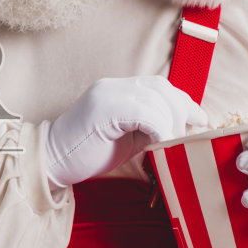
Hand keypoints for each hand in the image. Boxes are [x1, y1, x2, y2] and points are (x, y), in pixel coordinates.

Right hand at [44, 76, 207, 190]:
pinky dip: (159, 128)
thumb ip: (148, 129)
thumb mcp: (125, 139)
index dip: (181, 101)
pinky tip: (160, 143)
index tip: (197, 119)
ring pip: (156, 99)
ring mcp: (107, 94)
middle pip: (161, 88)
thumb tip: (179, 132)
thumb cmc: (85, 154)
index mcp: (116, 90)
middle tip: (191, 132)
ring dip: (171, 123)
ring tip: (173, 143)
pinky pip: (145, 113)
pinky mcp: (104, 108)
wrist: (49, 162)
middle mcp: (112, 86)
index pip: (158, 86)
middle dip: (182, 109)